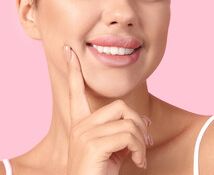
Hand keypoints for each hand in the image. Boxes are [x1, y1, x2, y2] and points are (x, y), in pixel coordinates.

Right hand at [64, 46, 151, 174]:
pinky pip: (127, 134)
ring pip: (127, 120)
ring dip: (141, 139)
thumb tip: (144, 122)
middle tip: (145, 142)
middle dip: (138, 123)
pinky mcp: (93, 144)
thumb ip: (123, 132)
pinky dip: (140, 148)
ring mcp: (84, 134)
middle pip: (119, 106)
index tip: (68, 51)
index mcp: (81, 125)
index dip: (73, 71)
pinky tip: (139, 162)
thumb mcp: (114, 151)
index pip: (75, 92)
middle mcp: (79, 126)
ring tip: (141, 156)